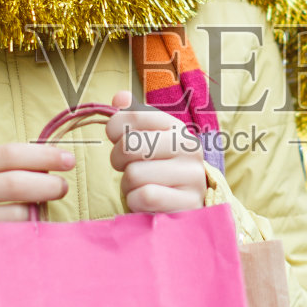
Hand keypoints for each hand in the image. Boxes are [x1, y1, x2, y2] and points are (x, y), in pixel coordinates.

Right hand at [0, 143, 75, 281]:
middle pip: (16, 183)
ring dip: (39, 214)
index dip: (44, 155)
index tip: (69, 159)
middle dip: (49, 184)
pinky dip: (25, 237)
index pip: (9, 154)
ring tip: (41, 212)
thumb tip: (48, 163)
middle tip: (63, 187)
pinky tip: (29, 234)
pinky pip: (7, 243)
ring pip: (17, 216)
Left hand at [106, 90, 207, 213]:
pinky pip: (144, 197)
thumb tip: (120, 98)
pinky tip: (146, 202)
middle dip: (118, 160)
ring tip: (141, 187)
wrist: (186, 208)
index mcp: (178, 128)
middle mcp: (190, 149)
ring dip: (128, 185)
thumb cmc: (160, 171)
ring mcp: (192, 177)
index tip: (116, 138)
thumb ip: (132, 117)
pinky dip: (135, 202)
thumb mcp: (148, 141)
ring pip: (134, 174)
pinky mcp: (188, 204)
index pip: (134, 115)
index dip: (114, 128)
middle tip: (126, 167)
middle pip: (129, 145)